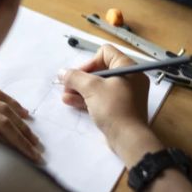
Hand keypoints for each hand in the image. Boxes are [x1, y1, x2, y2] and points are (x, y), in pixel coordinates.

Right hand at [59, 45, 160, 162]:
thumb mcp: (91, 88)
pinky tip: (71, 101)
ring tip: (65, 95)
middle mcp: (129, 78)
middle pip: (100, 70)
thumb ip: (74, 77)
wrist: (128, 138)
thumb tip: (62, 72)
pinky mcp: (120, 108)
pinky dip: (87, 98)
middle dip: (81, 78)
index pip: (106, 53)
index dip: (89, 62)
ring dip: (80, 89)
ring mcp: (125, 94)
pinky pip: (102, 98)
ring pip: (99, 86)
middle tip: (67, 85)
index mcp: (128, 68)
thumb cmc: (114, 108)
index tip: (79, 75)